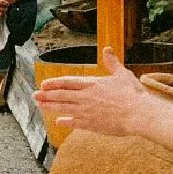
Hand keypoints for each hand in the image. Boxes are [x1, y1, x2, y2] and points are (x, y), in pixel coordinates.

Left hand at [33, 48, 152, 137]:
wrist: (138, 114)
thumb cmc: (132, 94)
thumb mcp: (122, 74)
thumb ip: (112, 62)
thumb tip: (108, 49)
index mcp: (92, 84)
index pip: (67, 82)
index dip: (53, 83)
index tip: (43, 84)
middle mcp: (85, 97)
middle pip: (61, 95)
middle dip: (46, 95)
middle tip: (34, 96)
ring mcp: (86, 111)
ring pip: (63, 108)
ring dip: (50, 107)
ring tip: (39, 106)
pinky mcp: (91, 124)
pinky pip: (73, 123)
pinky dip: (64, 122)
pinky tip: (58, 121)